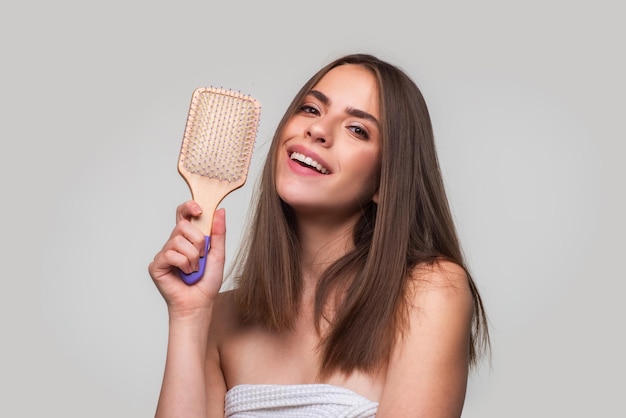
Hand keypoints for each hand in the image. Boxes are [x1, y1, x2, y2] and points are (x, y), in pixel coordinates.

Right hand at [148, 201, 226, 318]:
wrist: (199, 303)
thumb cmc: (207, 282)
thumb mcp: (218, 254)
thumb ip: (218, 233)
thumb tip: (220, 211)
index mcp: (188, 238)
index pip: (183, 215)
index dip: (188, 207)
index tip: (199, 209)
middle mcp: (174, 243)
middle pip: (183, 225)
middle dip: (198, 241)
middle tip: (201, 257)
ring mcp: (164, 254)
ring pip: (178, 240)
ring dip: (192, 257)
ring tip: (194, 269)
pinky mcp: (156, 265)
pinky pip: (171, 254)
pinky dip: (183, 265)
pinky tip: (185, 274)